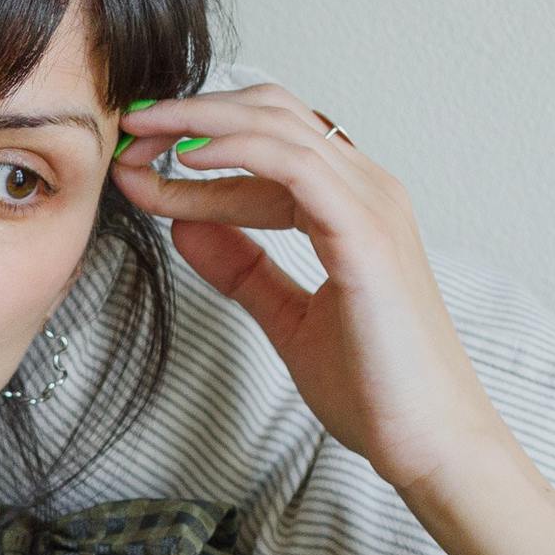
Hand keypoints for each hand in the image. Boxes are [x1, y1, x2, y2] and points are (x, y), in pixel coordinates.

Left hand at [112, 86, 512, 496]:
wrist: (426, 440)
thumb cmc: (374, 386)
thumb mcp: (288, 318)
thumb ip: (243, 270)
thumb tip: (185, 229)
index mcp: (352, 205)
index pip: (268, 142)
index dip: (197, 141)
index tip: (134, 161)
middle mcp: (367, 189)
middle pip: (271, 113)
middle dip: (191, 116)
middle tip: (129, 132)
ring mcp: (371, 204)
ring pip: (277, 126)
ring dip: (198, 125)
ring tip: (140, 138)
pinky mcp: (366, 233)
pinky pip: (294, 165)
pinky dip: (236, 151)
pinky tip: (187, 158)